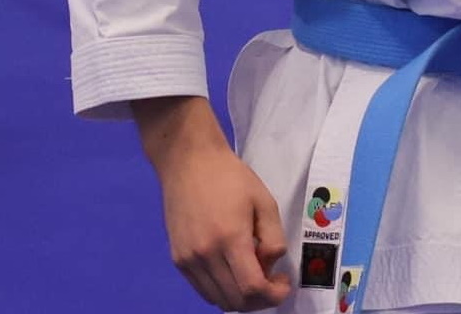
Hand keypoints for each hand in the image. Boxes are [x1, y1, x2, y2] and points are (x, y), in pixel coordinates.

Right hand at [136, 97, 291, 311]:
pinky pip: (203, 290)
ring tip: (251, 274)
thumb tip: (269, 266)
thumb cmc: (229, 176)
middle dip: (260, 299)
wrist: (188, 161)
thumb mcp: (264, 201)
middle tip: (271, 279)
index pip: (252, 288)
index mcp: (230, 237)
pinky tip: (231, 270)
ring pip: (219, 300)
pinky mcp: (178, 258)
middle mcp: (205, 254)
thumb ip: (273, 239)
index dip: (273, 294)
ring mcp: (188, 259)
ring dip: (241, 297)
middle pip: (236, 301)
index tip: (282, 282)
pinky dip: (222, 290)